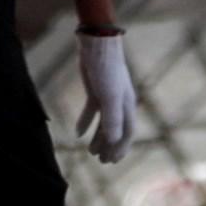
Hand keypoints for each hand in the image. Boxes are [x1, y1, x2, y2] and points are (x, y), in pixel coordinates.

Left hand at [74, 28, 139, 156]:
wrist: (97, 44)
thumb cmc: (107, 69)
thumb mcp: (109, 96)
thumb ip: (112, 118)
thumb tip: (113, 140)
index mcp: (127, 105)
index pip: (127, 132)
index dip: (121, 147)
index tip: (113, 161)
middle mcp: (119, 102)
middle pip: (116, 129)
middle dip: (110, 146)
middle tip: (102, 161)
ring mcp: (107, 96)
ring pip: (104, 122)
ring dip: (98, 137)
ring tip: (90, 151)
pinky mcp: (95, 90)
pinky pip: (92, 110)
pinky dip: (86, 122)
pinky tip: (78, 133)